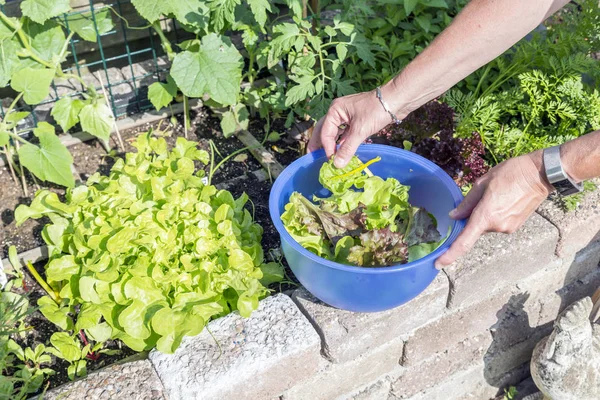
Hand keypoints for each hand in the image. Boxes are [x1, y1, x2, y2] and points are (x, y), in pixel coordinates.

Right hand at [307, 85, 403, 167]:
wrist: (397, 100)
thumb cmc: (376, 110)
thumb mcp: (360, 131)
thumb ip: (347, 148)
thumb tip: (337, 165)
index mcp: (335, 110)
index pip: (325, 132)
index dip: (327, 147)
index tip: (330, 160)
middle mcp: (339, 112)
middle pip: (325, 130)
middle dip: (320, 144)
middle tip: (312, 157)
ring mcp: (348, 116)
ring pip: (335, 132)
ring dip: (332, 144)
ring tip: (326, 157)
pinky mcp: (357, 121)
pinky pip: (345, 133)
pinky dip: (343, 142)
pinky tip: (341, 151)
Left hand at [435, 151, 553, 268]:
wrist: (541, 175)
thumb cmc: (511, 173)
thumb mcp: (483, 183)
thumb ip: (467, 203)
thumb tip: (454, 216)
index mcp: (485, 216)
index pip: (464, 242)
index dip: (449, 255)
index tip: (438, 264)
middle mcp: (496, 227)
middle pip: (474, 228)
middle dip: (472, 217)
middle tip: (482, 196)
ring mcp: (507, 228)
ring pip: (486, 225)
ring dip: (485, 214)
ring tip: (498, 194)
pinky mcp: (515, 227)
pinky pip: (497, 224)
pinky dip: (494, 215)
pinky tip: (504, 200)